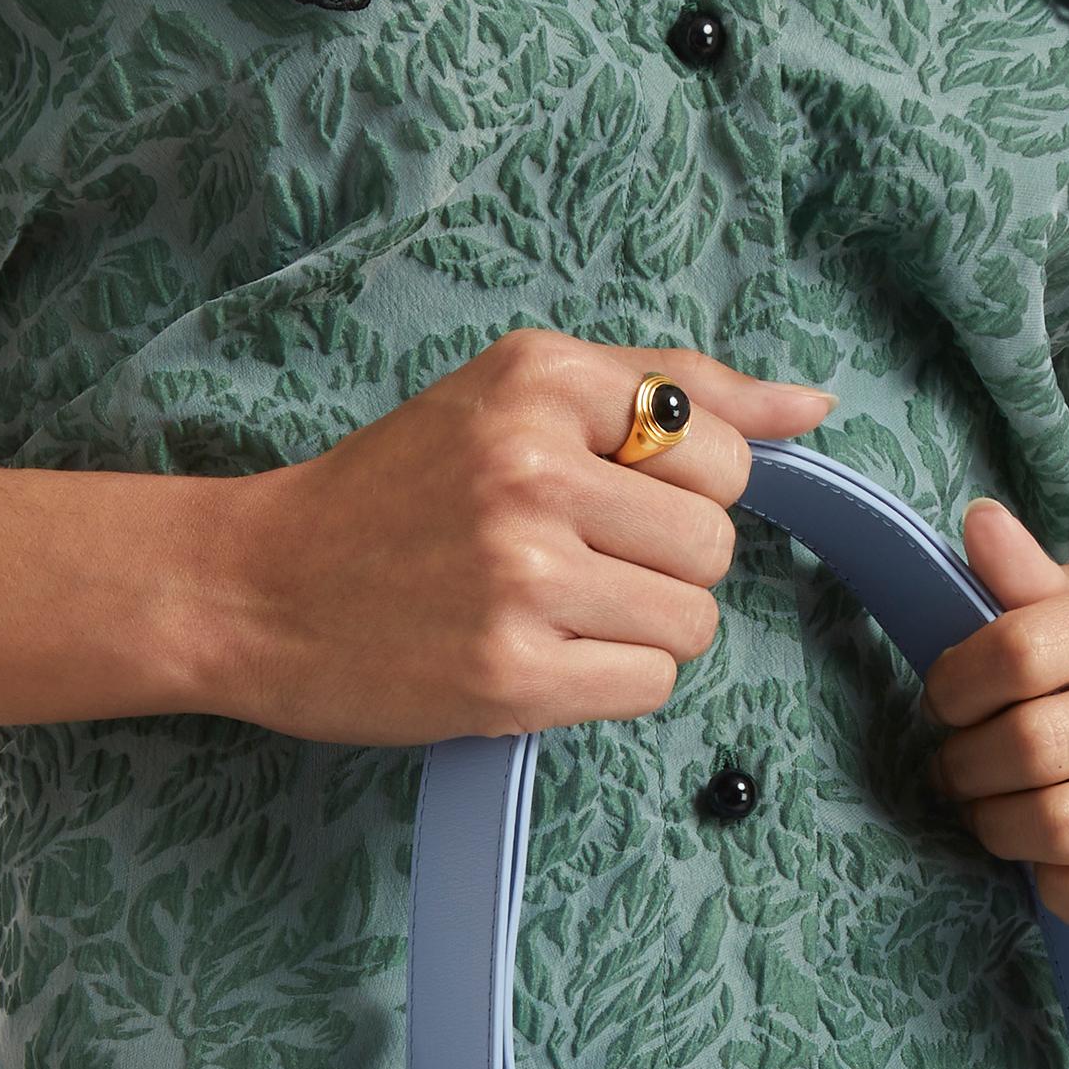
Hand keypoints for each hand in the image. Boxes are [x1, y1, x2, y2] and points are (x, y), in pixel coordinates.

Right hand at [192, 329, 836, 745]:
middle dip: (665, 569)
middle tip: (578, 570)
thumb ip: (670, 390)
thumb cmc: (391, 498)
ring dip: (641, 634)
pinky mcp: (512, 674)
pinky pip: (647, 687)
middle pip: (712, 544)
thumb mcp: (513, 400)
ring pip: (690, 623)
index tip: (618, 505)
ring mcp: (523, 576)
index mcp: (538, 381)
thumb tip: (812, 408)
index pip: (719, 447)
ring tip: (558, 616)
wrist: (256, 588)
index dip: (689, 492)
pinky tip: (542, 661)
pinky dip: (610, 685)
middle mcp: (533, 469)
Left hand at [920, 501, 1068, 944]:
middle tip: (961, 774)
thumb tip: (979, 525)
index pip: (1020, 651)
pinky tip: (1059, 868)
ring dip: (1002, 832)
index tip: (947, 706)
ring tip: (999, 817)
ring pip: (1063, 828)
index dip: (955, 689)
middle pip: (1032, 746)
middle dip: (968, 769)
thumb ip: (1038, 585)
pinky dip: (1064, 894)